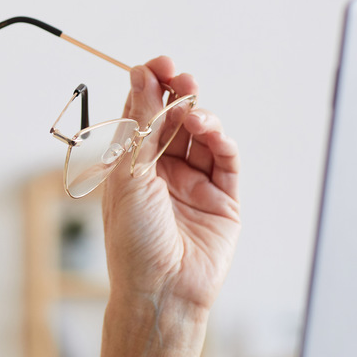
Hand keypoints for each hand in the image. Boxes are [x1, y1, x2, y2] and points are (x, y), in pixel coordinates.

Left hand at [100, 56, 239, 314]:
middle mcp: (163, 171)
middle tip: (181, 79)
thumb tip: (140, 75)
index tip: (158, 65)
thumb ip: (140, 124)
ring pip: (203, 136)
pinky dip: (222, 141)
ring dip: (201, 118)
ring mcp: (195, 184)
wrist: (161, 291)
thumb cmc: (133, 241)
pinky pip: (226, 161)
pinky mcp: (223, 200)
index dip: (151, 87)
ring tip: (195, 115)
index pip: (142, 115)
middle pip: (175, 120)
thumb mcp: (130, 174)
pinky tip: (212, 133)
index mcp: (132, 165)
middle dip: (179, 96)